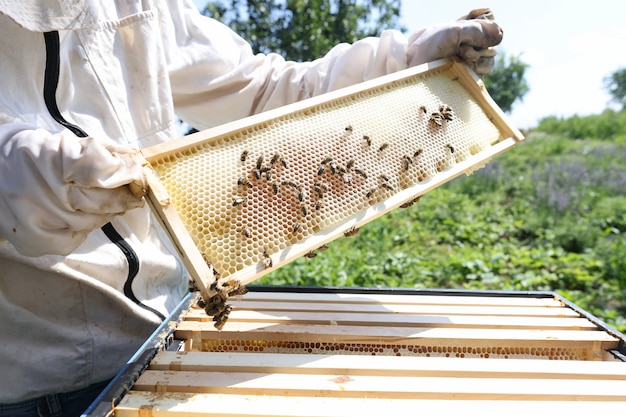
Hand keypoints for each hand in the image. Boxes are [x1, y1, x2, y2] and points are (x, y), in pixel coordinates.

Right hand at [0, 125, 146, 255]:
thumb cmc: (33, 154)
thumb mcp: (63, 142)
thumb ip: (101, 151)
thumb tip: (134, 162)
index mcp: (51, 157)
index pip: (103, 169)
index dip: (127, 173)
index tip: (137, 174)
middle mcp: (43, 189)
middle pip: (104, 200)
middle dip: (124, 196)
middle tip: (132, 193)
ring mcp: (39, 218)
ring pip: (95, 221)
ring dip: (107, 212)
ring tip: (104, 202)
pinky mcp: (37, 240)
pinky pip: (78, 237)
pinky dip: (86, 227)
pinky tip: (80, 215)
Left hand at [407, 8, 502, 75]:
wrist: (414, 73)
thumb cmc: (428, 49)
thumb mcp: (453, 31)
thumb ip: (477, 29)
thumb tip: (499, 34)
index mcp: (459, 27)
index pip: (485, 17)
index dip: (483, 21)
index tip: (475, 23)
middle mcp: (465, 42)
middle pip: (491, 36)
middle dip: (480, 40)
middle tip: (462, 46)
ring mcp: (468, 59)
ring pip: (491, 53)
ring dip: (480, 54)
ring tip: (462, 57)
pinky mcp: (469, 76)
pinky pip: (487, 68)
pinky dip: (480, 66)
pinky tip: (467, 67)